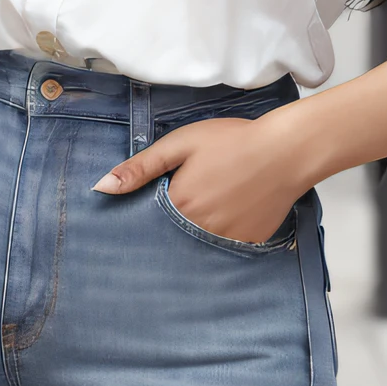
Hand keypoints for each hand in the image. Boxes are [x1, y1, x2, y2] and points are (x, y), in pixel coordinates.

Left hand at [93, 113, 308, 244]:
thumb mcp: (181, 143)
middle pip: (173, 235)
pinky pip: (226, 245)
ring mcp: (226, 241)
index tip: (158, 198)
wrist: (285, 150)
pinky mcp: (248, 243)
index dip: (150, 210)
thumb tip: (101, 187)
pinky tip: (233, 209)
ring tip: (214, 201)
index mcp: (179, 204)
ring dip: (198, 228)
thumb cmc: (232, 140)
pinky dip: (224, 232)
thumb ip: (141, 167)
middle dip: (174, 222)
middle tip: (193, 195)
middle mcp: (199, 230)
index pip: (149, 221)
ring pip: (199, 242)